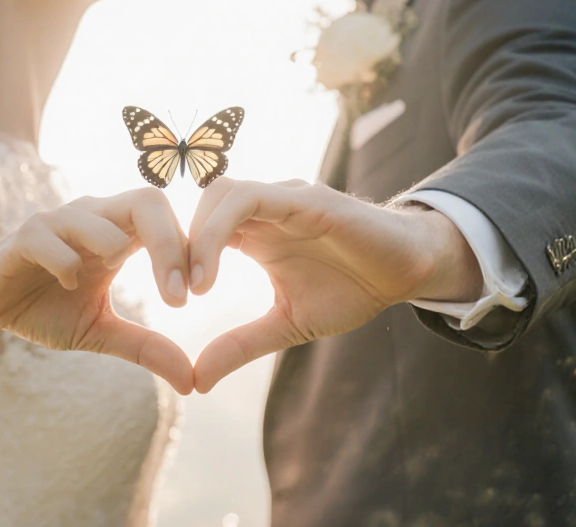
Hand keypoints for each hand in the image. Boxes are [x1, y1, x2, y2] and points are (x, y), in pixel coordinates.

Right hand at [0, 188, 193, 394]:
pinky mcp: (21, 238)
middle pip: (146, 200)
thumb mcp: (100, 331)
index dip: (187, 250)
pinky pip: (47, 239)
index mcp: (119, 233)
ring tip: (118, 275)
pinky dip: (64, 261)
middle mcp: (93, 218)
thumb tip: (191, 383)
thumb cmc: (48, 307)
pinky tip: (70, 284)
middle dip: (169, 242)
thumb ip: (145, 347)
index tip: (198, 294)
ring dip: (115, 245)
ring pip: (97, 216)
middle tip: (178, 293)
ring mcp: (56, 223)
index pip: (166, 219)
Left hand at [187, 178, 482, 392]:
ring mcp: (283, 198)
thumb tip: (198, 381)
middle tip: (172, 295)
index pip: (196, 224)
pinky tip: (213, 275)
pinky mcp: (306, 198)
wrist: (407, 272)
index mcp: (252, 231)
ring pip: (221, 194)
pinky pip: (251, 199)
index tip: (168, 300)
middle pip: (199, 203)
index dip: (174, 256)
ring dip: (197, 238)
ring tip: (194, 288)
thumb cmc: (351, 288)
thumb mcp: (286, 324)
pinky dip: (221, 230)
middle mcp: (263, 207)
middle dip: (176, 245)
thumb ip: (241, 344)